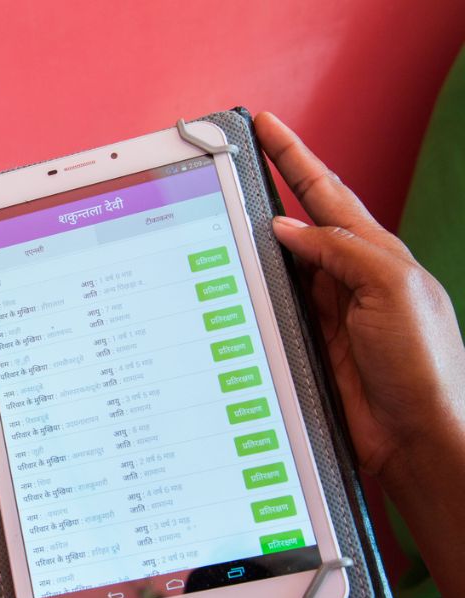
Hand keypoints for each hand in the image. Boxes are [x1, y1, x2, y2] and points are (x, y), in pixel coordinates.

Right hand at [256, 112, 464, 478]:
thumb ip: (341, 250)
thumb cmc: (421, 361)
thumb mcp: (392, 287)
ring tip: (216, 213)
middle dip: (264, 187)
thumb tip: (287, 229)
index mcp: (374, 252)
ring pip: (274, 262)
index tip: (266, 125)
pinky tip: (227, 276)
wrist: (415, 433)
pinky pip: (266, 303)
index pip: (324, 191)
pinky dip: (246, 287)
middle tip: (229, 161)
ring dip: (247, 240)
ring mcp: (321, 309)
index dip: (294, 155)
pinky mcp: (303, 341)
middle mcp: (345, 276)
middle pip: (294, 221)